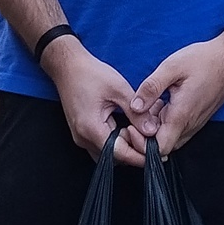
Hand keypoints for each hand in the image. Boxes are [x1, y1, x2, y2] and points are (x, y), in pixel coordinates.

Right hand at [43, 38, 153, 162]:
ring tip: (138, 128)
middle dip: (134, 149)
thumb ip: (137, 113)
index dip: (139, 155)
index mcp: (91, 129)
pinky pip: (102, 145)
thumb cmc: (90, 74)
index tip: (156, 152)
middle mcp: (83, 138)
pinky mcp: (82, 133)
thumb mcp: (119, 89)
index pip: (119, 154)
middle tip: (149, 134)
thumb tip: (152, 131)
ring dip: (124, 145)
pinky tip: (126, 126)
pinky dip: (116, 140)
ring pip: (108, 153)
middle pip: (114, 157)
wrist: (67, 66)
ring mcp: (81, 137)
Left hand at [136, 29, 223, 157]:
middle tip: (132, 117)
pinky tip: (159, 104)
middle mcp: (189, 125)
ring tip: (147, 106)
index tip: (129, 127)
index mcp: (181, 116)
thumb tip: (134, 107)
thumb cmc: (204, 60)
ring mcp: (194, 124)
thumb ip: (151, 88)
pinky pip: (176, 130)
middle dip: (143, 137)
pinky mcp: (196, 119)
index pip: (159, 150)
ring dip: (153, 129)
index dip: (140, 144)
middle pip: (161, 148)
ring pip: (168, 139)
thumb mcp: (171, 67)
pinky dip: (163, 123)